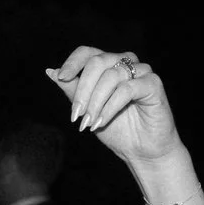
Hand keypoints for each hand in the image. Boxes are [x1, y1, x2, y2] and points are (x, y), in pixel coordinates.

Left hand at [46, 48, 180, 165]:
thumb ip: (72, 89)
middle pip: (97, 62)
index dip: (72, 63)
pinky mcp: (153, 84)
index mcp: (109, 64)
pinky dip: (109, 107)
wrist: (141, 151)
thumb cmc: (117, 129)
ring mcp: (141, 71)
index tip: (61, 78)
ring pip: (110, 76)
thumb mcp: (87, 109)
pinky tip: (101, 122)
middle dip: (82, 90)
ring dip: (95, 103)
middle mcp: (125, 63)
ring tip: (88, 123)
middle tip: (75, 115)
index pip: (87, 52)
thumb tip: (50, 71)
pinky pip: (126, 89)